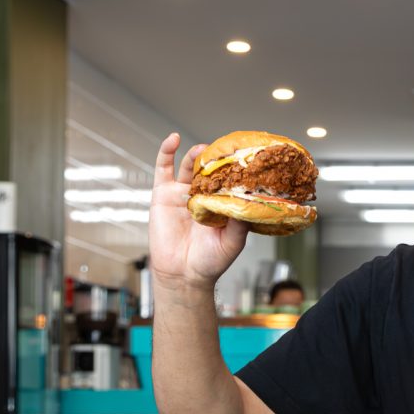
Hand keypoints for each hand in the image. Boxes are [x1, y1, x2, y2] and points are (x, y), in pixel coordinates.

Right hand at [149, 133, 246, 290]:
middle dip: (217, 158)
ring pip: (190, 166)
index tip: (245, 156)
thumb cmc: (210, 261)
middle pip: (210, 169)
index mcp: (221, 204)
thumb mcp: (233, 242)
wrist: (183, 274)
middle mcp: (203, 196)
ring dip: (197, 154)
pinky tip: (173, 139)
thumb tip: (250, 204)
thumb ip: (241, 223)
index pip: (229, 180)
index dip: (235, 168)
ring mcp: (183, 193)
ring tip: (204, 150)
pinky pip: (163, 168)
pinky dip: (167, 151)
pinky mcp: (163, 194)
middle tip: (226, 150)